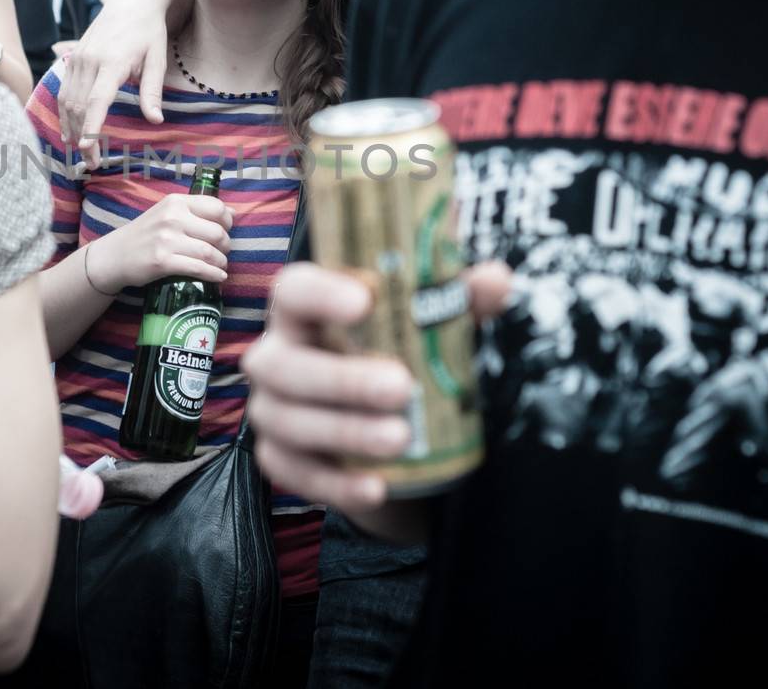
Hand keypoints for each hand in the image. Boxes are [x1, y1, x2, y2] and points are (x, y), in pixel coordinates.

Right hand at [58, 0, 180, 167]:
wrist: (131, 3)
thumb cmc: (149, 33)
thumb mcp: (157, 60)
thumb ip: (152, 91)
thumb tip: (155, 120)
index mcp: (112, 62)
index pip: (96, 100)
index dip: (90, 126)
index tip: (87, 150)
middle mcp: (90, 61)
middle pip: (78, 106)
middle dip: (82, 137)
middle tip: (92, 163)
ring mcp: (78, 59)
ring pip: (67, 101)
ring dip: (71, 128)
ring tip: (80, 152)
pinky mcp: (73, 58)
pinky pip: (64, 90)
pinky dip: (64, 113)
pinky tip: (70, 130)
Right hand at [90, 194, 233, 290]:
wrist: (116, 255)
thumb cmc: (146, 234)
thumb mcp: (168, 212)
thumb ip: (197, 210)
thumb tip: (232, 212)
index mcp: (176, 202)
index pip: (217, 207)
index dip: (227, 222)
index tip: (226, 232)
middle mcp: (172, 218)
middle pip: (217, 232)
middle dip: (226, 246)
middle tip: (222, 253)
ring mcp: (167, 240)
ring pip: (209, 252)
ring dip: (221, 262)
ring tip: (220, 266)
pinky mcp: (162, 262)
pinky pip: (197, 268)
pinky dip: (213, 275)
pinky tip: (218, 277)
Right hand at [244, 261, 511, 513]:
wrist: (383, 430)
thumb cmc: (395, 356)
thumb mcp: (427, 324)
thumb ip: (456, 300)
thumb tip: (495, 280)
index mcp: (303, 313)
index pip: (293, 291)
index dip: (320, 293)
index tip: (366, 300)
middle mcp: (276, 358)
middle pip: (284, 364)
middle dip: (342, 378)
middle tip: (400, 387)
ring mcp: (272, 412)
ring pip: (289, 422)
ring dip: (346, 431)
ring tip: (401, 438)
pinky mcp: (281, 461)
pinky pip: (299, 475)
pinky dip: (338, 485)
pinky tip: (377, 487)